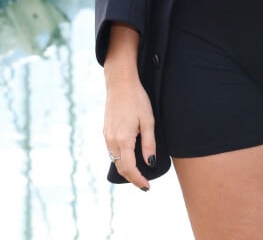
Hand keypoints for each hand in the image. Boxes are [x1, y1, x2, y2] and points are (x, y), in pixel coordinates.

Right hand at [103, 74, 155, 189]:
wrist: (120, 83)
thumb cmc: (137, 99)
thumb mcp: (148, 120)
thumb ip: (149, 144)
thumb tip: (150, 163)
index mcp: (123, 139)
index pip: (129, 168)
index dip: (138, 180)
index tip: (147, 186)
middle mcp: (112, 140)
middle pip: (120, 167)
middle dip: (132, 178)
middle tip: (144, 183)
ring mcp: (106, 136)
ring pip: (114, 160)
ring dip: (125, 169)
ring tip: (138, 173)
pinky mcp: (105, 131)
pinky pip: (111, 151)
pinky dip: (120, 159)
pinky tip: (128, 157)